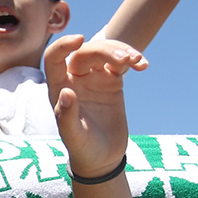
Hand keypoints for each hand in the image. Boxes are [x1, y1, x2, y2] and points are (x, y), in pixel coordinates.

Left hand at [44, 35, 146, 177]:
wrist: (103, 158)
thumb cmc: (82, 148)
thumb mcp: (73, 136)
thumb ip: (67, 116)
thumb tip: (66, 92)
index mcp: (59, 87)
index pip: (54, 58)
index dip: (63, 45)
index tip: (79, 39)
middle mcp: (75, 78)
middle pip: (86, 51)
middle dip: (106, 50)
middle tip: (126, 60)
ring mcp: (94, 78)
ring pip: (104, 52)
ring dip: (121, 50)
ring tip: (136, 61)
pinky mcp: (112, 81)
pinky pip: (121, 63)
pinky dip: (132, 59)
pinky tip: (143, 65)